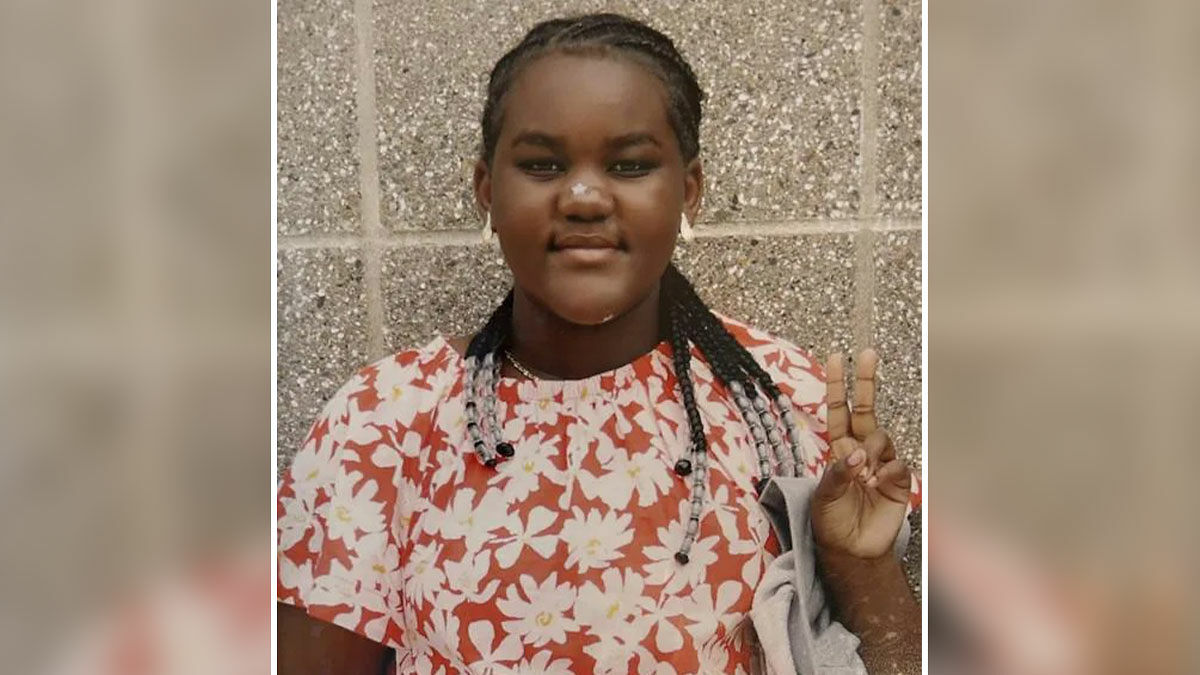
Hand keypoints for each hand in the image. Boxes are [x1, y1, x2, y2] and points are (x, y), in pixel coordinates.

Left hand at [812, 349, 910, 558]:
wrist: (853, 551)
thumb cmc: (832, 523)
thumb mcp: (823, 497)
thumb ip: (838, 473)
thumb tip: (856, 455)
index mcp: (838, 450)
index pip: (838, 411)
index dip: (837, 386)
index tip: (837, 358)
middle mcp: (861, 450)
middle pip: (866, 410)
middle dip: (866, 381)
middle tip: (867, 354)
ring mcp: (882, 463)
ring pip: (882, 437)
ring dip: (871, 451)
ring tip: (863, 476)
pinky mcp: (900, 480)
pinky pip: (898, 464)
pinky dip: (887, 472)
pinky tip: (878, 485)